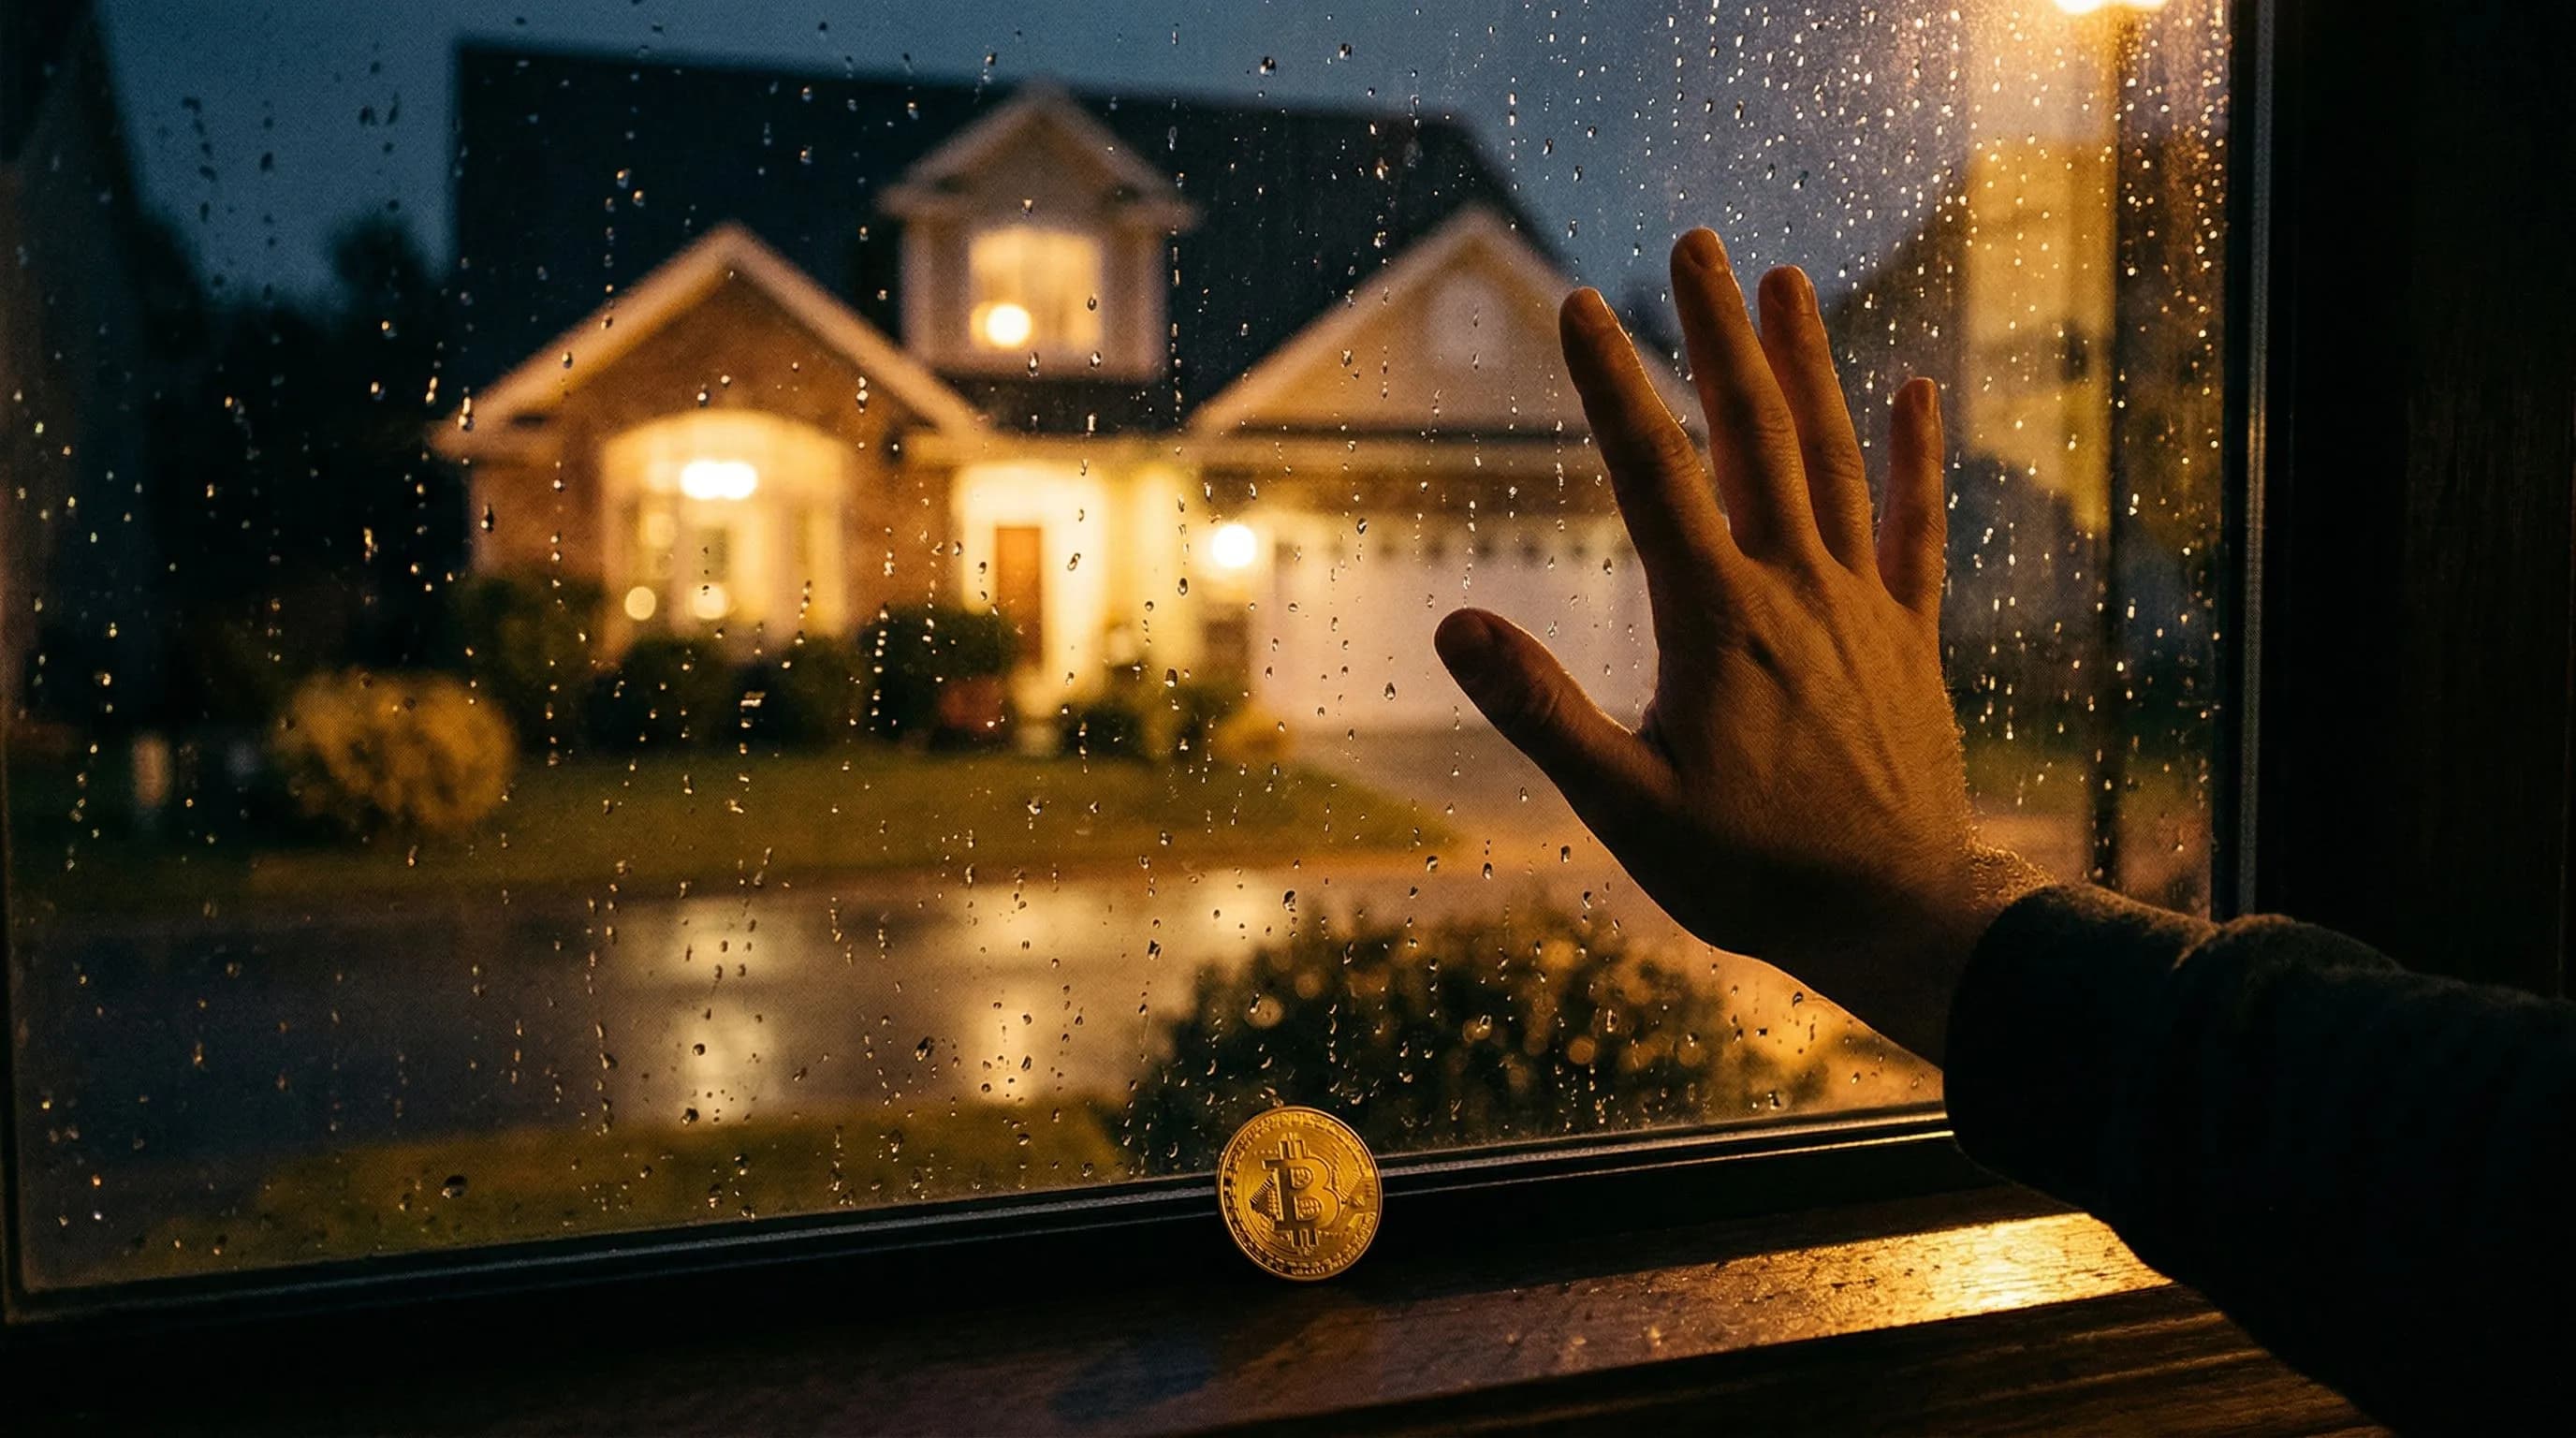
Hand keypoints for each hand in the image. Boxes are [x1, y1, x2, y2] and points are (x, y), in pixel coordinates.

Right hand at [1433, 227, 2045, 1064]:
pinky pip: (1916, 530)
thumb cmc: (1750, 873)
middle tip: (1696, 246)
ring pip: (1833, 460)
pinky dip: (1915, 459)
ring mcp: (1860, 606)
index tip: (1580, 305)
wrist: (1897, 916)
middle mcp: (1795, 588)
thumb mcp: (1624, 807)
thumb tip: (1454, 625)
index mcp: (1717, 619)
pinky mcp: (1908, 639)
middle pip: (1753, 434)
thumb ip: (1541, 710)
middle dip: (1718, 334)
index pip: (1653, 474)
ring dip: (1806, 367)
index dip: (1613, 385)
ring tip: (1784, 282)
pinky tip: (1913, 389)